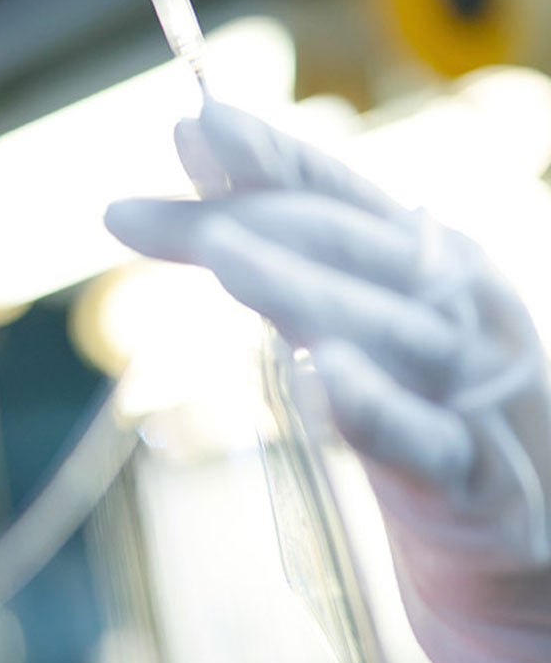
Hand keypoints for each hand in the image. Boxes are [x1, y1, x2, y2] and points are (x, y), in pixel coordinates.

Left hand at [104, 101, 550, 662]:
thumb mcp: (344, 309)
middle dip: (252, 220)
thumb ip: (274, 230)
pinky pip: (426, 443)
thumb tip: (192, 133)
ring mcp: (475, 392)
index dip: (267, 155)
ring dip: (304, 290)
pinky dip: (378, 410)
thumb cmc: (416, 406)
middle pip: (353, 250)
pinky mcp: (477, 481)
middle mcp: (461, 309)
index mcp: (429, 258)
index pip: (338, 192)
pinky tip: (324, 379)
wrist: (515, 541)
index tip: (189, 122)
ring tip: (224, 256)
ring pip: (390, 331)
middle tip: (149, 214)